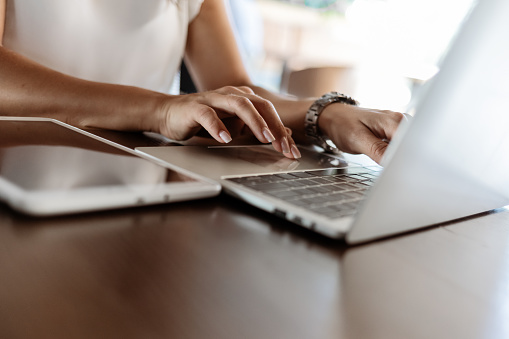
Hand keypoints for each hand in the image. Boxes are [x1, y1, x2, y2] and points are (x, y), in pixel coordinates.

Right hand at [156, 86, 300, 158]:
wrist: (169, 114)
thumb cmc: (203, 121)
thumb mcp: (233, 127)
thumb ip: (254, 130)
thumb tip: (283, 135)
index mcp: (242, 98)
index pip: (268, 111)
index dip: (282, 130)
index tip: (292, 150)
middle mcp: (230, 95)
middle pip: (259, 105)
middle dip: (274, 126)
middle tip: (284, 146)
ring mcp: (213, 99)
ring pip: (239, 105)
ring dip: (255, 121)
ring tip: (264, 137)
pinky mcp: (195, 107)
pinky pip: (208, 115)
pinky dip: (218, 126)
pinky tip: (225, 138)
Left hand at [318, 103, 406, 163]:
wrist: (335, 116)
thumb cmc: (343, 124)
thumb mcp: (358, 140)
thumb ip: (378, 151)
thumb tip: (394, 163)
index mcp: (394, 120)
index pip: (411, 143)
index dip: (409, 159)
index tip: (401, 170)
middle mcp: (400, 120)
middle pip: (413, 145)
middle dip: (407, 159)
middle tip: (394, 170)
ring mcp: (398, 124)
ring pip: (408, 146)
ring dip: (401, 157)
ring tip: (389, 164)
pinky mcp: (394, 130)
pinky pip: (401, 144)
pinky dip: (396, 153)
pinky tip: (388, 158)